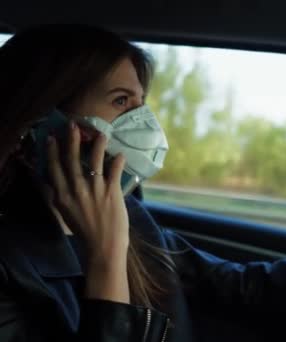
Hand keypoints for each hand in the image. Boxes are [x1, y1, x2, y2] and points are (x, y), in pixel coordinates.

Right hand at [47, 120, 128, 264]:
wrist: (103, 246)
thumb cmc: (85, 231)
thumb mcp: (65, 213)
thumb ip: (60, 196)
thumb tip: (54, 181)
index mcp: (62, 196)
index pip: (54, 168)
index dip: (53, 151)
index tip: (53, 137)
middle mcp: (75, 190)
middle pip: (71, 159)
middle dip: (72, 140)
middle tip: (73, 125)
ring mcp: (94, 190)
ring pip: (94, 161)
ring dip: (98, 145)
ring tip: (101, 134)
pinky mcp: (112, 192)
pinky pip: (115, 171)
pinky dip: (117, 161)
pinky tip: (120, 154)